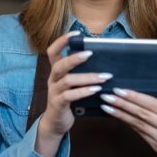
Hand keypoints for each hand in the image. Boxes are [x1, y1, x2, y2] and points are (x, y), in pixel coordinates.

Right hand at [35, 32, 111, 156]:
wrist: (56, 123)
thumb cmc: (68, 100)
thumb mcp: (71, 84)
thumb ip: (79, 72)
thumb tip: (100, 60)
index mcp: (56, 72)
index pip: (53, 51)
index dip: (62, 40)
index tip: (76, 33)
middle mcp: (52, 79)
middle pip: (59, 64)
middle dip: (75, 58)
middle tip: (91, 54)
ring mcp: (54, 92)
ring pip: (68, 80)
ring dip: (87, 77)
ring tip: (104, 77)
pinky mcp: (58, 104)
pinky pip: (70, 96)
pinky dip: (84, 91)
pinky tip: (96, 90)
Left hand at [99, 88, 156, 156]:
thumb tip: (141, 100)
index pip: (152, 104)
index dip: (134, 97)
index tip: (120, 90)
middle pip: (142, 113)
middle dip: (123, 104)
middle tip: (107, 97)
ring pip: (137, 124)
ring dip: (120, 114)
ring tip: (107, 107)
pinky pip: (140, 133)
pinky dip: (128, 124)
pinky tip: (119, 118)